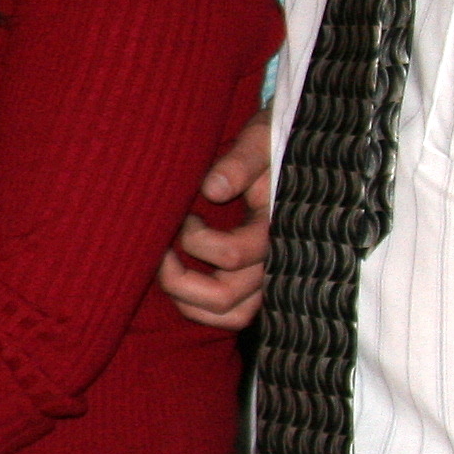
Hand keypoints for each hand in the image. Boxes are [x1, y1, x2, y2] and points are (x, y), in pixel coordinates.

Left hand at [159, 114, 272, 330]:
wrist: (294, 147)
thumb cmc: (275, 140)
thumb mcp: (262, 138)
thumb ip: (241, 161)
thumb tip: (211, 189)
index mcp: (279, 226)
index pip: (233, 255)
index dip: (196, 239)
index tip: (186, 212)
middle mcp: (278, 260)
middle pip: (226, 296)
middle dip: (180, 279)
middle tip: (159, 250)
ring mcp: (269, 276)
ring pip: (229, 315)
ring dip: (189, 301)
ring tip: (166, 268)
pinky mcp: (259, 281)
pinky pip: (234, 315)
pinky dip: (204, 309)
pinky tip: (183, 280)